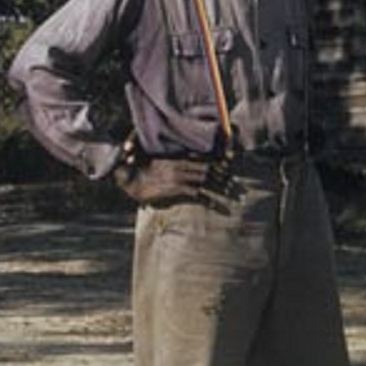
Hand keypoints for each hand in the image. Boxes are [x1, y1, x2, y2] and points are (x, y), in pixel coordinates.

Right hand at [114, 156, 235, 206]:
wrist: (129, 177)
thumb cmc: (138, 170)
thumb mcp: (156, 163)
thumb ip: (168, 164)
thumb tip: (177, 167)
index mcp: (177, 158)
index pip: (202, 159)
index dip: (216, 163)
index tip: (228, 169)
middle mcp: (182, 165)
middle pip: (209, 168)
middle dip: (224, 176)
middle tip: (236, 185)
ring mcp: (180, 176)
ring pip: (208, 179)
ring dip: (222, 187)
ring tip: (234, 194)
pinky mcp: (177, 188)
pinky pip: (199, 193)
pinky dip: (211, 200)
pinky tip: (220, 207)